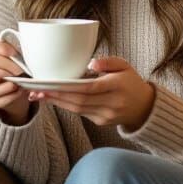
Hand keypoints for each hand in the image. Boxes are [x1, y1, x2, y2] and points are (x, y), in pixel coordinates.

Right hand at [0, 37, 32, 124]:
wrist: (15, 85)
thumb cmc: (15, 66)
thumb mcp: (16, 55)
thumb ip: (17, 51)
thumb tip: (27, 51)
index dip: (3, 48)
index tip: (15, 54)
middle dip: (11, 65)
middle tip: (22, 70)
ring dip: (11, 79)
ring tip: (20, 80)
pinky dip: (13, 93)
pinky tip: (19, 90)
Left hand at [31, 56, 154, 130]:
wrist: (144, 107)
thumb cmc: (131, 82)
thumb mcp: (124, 65)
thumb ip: (109, 61)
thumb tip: (91, 63)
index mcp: (118, 86)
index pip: (91, 88)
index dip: (69, 87)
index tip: (52, 83)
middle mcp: (113, 103)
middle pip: (80, 101)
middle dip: (57, 96)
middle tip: (38, 90)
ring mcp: (107, 115)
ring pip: (78, 109)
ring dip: (57, 102)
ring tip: (40, 95)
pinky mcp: (101, 122)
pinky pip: (81, 113)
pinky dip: (66, 106)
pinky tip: (54, 99)